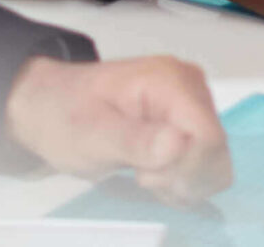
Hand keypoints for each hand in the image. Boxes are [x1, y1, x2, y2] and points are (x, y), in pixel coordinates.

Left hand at [4, 53, 229, 202]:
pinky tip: (152, 171)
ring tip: (142, 172)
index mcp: (170, 81)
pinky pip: (204, 162)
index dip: (184, 169)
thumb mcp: (90, 134)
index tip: (144, 175)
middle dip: (181, 176)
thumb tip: (177, 144)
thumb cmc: (64, 115)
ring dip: (181, 181)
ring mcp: (193, 104)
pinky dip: (181, 178)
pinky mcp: (189, 122)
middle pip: (215, 151)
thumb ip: (134, 141)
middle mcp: (191, 87)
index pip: (209, 137)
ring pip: (214, 162)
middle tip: (140, 174)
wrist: (48, 106)